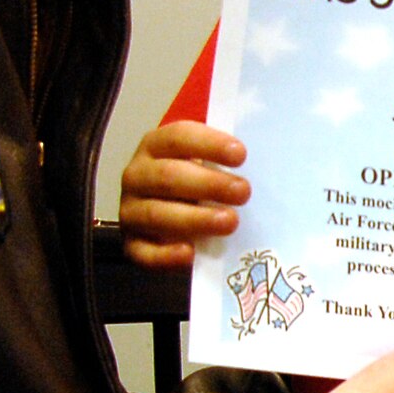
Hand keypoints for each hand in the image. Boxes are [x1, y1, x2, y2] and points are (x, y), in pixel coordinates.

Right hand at [119, 121, 249, 268]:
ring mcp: (130, 211)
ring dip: (195, 218)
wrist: (162, 219)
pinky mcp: (131, 244)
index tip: (241, 155)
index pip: (178, 138)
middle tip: (243, 192)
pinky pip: (145, 252)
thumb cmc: (189, 185)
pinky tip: (190, 253)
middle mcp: (137, 176)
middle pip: (168, 176)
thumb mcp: (201, 166)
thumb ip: (220, 165)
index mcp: (154, 146)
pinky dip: (166, 255)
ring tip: (230, 222)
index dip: (209, 144)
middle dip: (209, 184)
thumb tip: (263, 172)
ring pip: (157, 214)